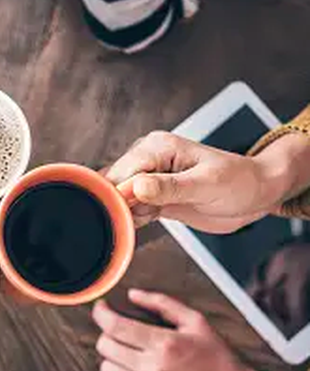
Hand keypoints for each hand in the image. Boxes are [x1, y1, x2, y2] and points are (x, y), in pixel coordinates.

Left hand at [93, 289, 301, 370]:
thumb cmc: (218, 360)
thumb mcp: (196, 321)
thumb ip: (162, 303)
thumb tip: (134, 295)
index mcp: (164, 344)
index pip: (114, 326)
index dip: (101, 313)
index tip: (101, 309)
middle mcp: (154, 368)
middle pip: (105, 347)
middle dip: (107, 334)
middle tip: (118, 332)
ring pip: (107, 370)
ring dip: (113, 358)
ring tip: (128, 353)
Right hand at [104, 131, 298, 232]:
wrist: (256, 195)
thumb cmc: (240, 182)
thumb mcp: (207, 184)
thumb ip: (170, 187)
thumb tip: (137, 187)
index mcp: (158, 147)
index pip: (123, 171)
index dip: (118, 194)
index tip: (122, 214)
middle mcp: (148, 159)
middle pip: (114, 184)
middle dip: (118, 206)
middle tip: (133, 222)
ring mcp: (148, 178)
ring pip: (118, 198)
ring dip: (124, 215)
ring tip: (143, 221)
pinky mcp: (152, 196)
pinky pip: (130, 209)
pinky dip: (132, 220)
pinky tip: (144, 224)